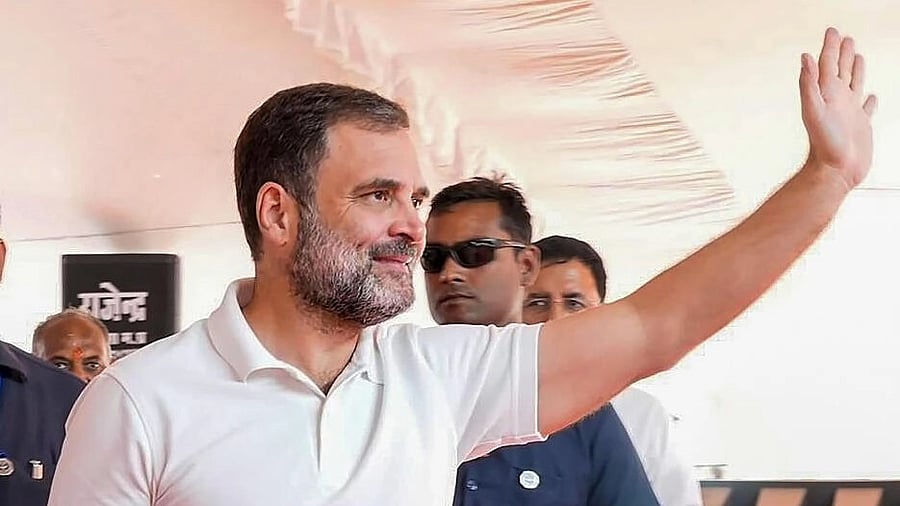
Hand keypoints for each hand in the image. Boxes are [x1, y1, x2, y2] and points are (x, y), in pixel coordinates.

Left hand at [800, 27, 877, 189]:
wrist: (834, 171)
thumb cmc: (823, 144)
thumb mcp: (813, 110)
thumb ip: (808, 84)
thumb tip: (804, 58)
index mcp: (826, 94)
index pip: (827, 64)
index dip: (829, 47)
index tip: (832, 31)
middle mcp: (837, 100)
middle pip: (840, 70)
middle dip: (842, 53)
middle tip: (844, 37)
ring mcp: (849, 112)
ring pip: (853, 84)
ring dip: (855, 69)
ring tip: (857, 56)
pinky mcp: (860, 125)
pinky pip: (867, 108)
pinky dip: (869, 100)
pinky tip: (871, 96)